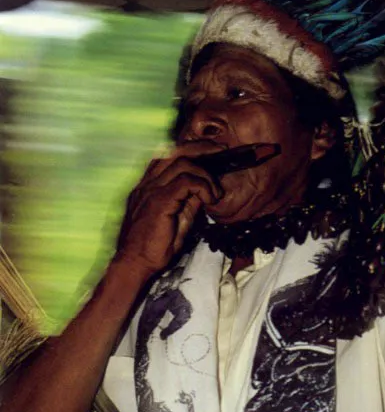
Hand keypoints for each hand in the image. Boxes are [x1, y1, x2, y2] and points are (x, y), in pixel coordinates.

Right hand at [115, 143, 223, 274]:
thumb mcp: (177, 219)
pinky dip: (203, 186)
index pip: (169, 156)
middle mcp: (147, 183)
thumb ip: (188, 202)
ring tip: (215, 192)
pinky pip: (185, 181)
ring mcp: (150, 190)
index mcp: (148, 186)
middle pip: (176, 150)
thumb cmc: (153, 247)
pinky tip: (210, 199)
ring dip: (206, 173)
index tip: (211, 152)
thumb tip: (204, 190)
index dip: (191, 149)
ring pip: (182, 161)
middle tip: (222, 151)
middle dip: (202, 147)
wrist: (135, 264)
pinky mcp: (159, 201)